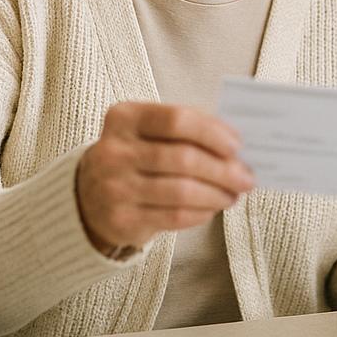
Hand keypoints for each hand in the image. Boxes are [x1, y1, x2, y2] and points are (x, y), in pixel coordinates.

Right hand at [76, 102, 254, 253]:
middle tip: (247, 177)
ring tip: (235, 193)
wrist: (88, 193)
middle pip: (183, 158)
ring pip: (182, 191)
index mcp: (125, 118)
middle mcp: (114, 151)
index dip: (213, 132)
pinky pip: (174, 216)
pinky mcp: (120, 219)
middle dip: (223, 169)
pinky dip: (202, 212)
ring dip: (217, 193)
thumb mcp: (151, 131)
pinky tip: (213, 207)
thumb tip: (237, 145)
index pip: (177, 119)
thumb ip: (188, 131)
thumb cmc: (137, 154)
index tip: (238, 145)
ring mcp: (114, 187)